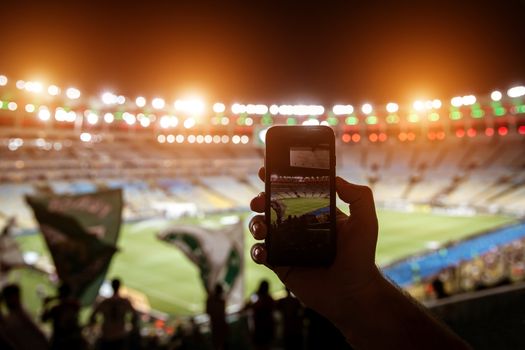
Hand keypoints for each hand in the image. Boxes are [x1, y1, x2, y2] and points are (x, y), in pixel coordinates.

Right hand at [248, 167, 380, 328]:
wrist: (353, 294)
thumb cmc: (361, 257)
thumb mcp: (365, 222)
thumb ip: (359, 197)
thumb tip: (336, 178)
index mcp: (313, 213)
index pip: (292, 191)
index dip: (276, 180)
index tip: (265, 170)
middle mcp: (297, 226)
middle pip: (270, 207)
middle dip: (260, 200)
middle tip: (259, 200)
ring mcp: (287, 245)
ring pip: (261, 228)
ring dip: (255, 223)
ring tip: (261, 226)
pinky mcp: (280, 264)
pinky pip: (261, 254)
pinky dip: (256, 250)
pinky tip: (264, 250)